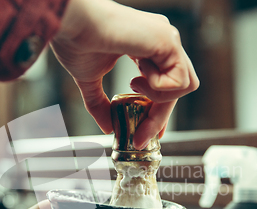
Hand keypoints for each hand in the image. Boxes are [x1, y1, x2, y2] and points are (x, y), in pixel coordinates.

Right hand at [51, 0, 198, 148]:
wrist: (71, 24)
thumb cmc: (77, 41)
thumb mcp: (90, 81)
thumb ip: (101, 104)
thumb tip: (108, 127)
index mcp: (148, 47)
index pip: (166, 84)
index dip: (159, 111)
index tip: (146, 133)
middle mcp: (162, 41)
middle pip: (177, 89)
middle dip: (158, 117)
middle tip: (140, 137)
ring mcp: (168, 39)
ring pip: (184, 86)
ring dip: (159, 99)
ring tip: (134, 88)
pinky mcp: (168, 41)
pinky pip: (179, 81)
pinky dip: (158, 89)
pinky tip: (136, 77)